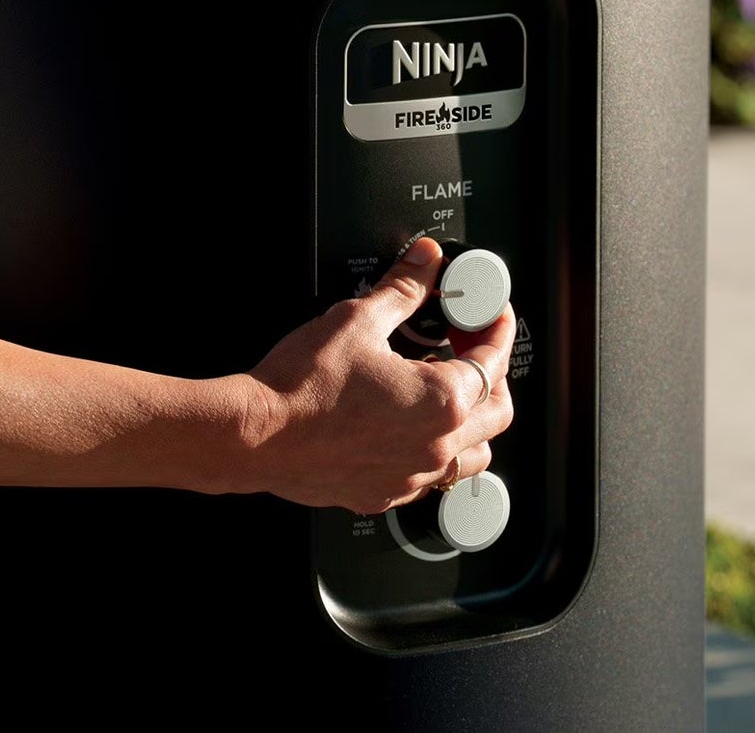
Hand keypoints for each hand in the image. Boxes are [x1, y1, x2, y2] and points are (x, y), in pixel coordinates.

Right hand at [236, 237, 515, 513]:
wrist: (257, 434)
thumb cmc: (302, 385)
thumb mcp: (357, 320)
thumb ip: (402, 288)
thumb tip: (425, 262)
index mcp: (440, 400)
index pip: (493, 362)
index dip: (496, 330)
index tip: (490, 316)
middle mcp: (435, 445)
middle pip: (497, 413)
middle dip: (494, 376)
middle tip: (470, 348)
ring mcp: (411, 476)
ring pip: (472, 456)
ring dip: (472, 422)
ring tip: (444, 392)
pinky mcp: (384, 493)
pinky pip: (431, 478)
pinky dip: (434, 450)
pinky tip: (407, 426)